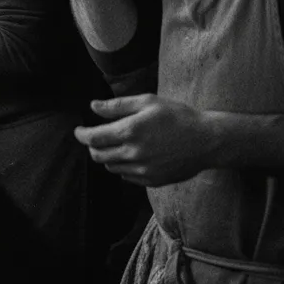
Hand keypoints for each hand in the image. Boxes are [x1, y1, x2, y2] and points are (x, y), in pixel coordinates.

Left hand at [74, 94, 217, 186]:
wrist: (205, 141)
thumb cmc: (177, 116)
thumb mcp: (147, 102)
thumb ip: (117, 106)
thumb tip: (93, 107)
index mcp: (130, 132)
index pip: (93, 139)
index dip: (82, 135)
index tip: (78, 131)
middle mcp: (133, 154)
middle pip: (99, 156)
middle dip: (92, 146)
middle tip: (95, 137)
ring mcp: (142, 170)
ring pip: (111, 167)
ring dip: (107, 156)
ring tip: (116, 144)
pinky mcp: (151, 181)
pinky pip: (127, 176)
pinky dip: (123, 166)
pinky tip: (132, 155)